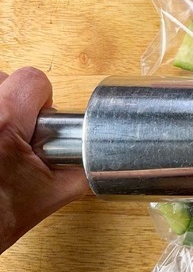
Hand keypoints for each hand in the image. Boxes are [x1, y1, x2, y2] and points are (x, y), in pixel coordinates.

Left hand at [0, 67, 88, 253]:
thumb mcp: (51, 195)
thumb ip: (81, 168)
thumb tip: (104, 157)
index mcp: (4, 123)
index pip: (32, 79)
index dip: (43, 100)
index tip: (41, 123)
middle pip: (2, 76)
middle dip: (15, 100)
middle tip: (18, 133)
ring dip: (0, 106)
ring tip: (1, 138)